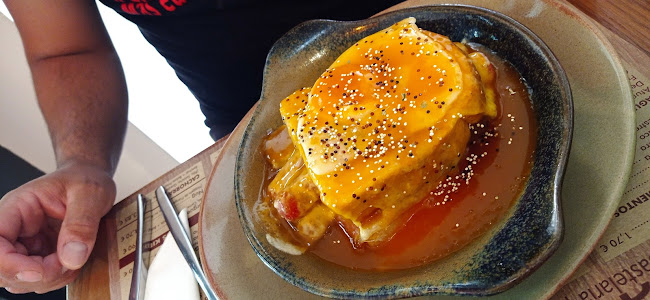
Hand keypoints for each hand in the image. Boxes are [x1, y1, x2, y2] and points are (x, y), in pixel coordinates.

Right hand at [0, 162, 114, 293]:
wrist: (91, 179)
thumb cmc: (85, 180)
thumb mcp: (91, 193)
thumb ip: (82, 223)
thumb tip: (72, 257)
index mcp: (17, 208)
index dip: (11, 264)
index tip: (41, 270)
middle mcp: (15, 229)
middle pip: (4, 268)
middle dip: (37, 275)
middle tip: (68, 262)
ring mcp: (26, 245)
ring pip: (20, 279)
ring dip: (49, 279)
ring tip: (74, 258)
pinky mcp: (39, 255)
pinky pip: (39, 279)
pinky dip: (57, 278)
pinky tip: (74, 263)